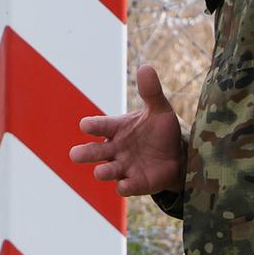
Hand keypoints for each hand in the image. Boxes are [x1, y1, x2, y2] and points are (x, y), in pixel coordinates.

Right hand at [69, 64, 185, 196]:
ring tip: (99, 172)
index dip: (92, 126)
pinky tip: (123, 185)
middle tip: (75, 155)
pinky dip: (124, 186)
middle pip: (94, 151)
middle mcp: (115, 149)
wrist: (178, 155)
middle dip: (85, 153)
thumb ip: (151, 91)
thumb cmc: (160, 131)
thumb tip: (146, 67)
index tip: (85, 126)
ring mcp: (124, 167)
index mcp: (116, 129)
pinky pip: (127, 186)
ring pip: (107, 171)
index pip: (99, 126)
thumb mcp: (159, 109)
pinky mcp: (136, 182)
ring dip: (103, 172)